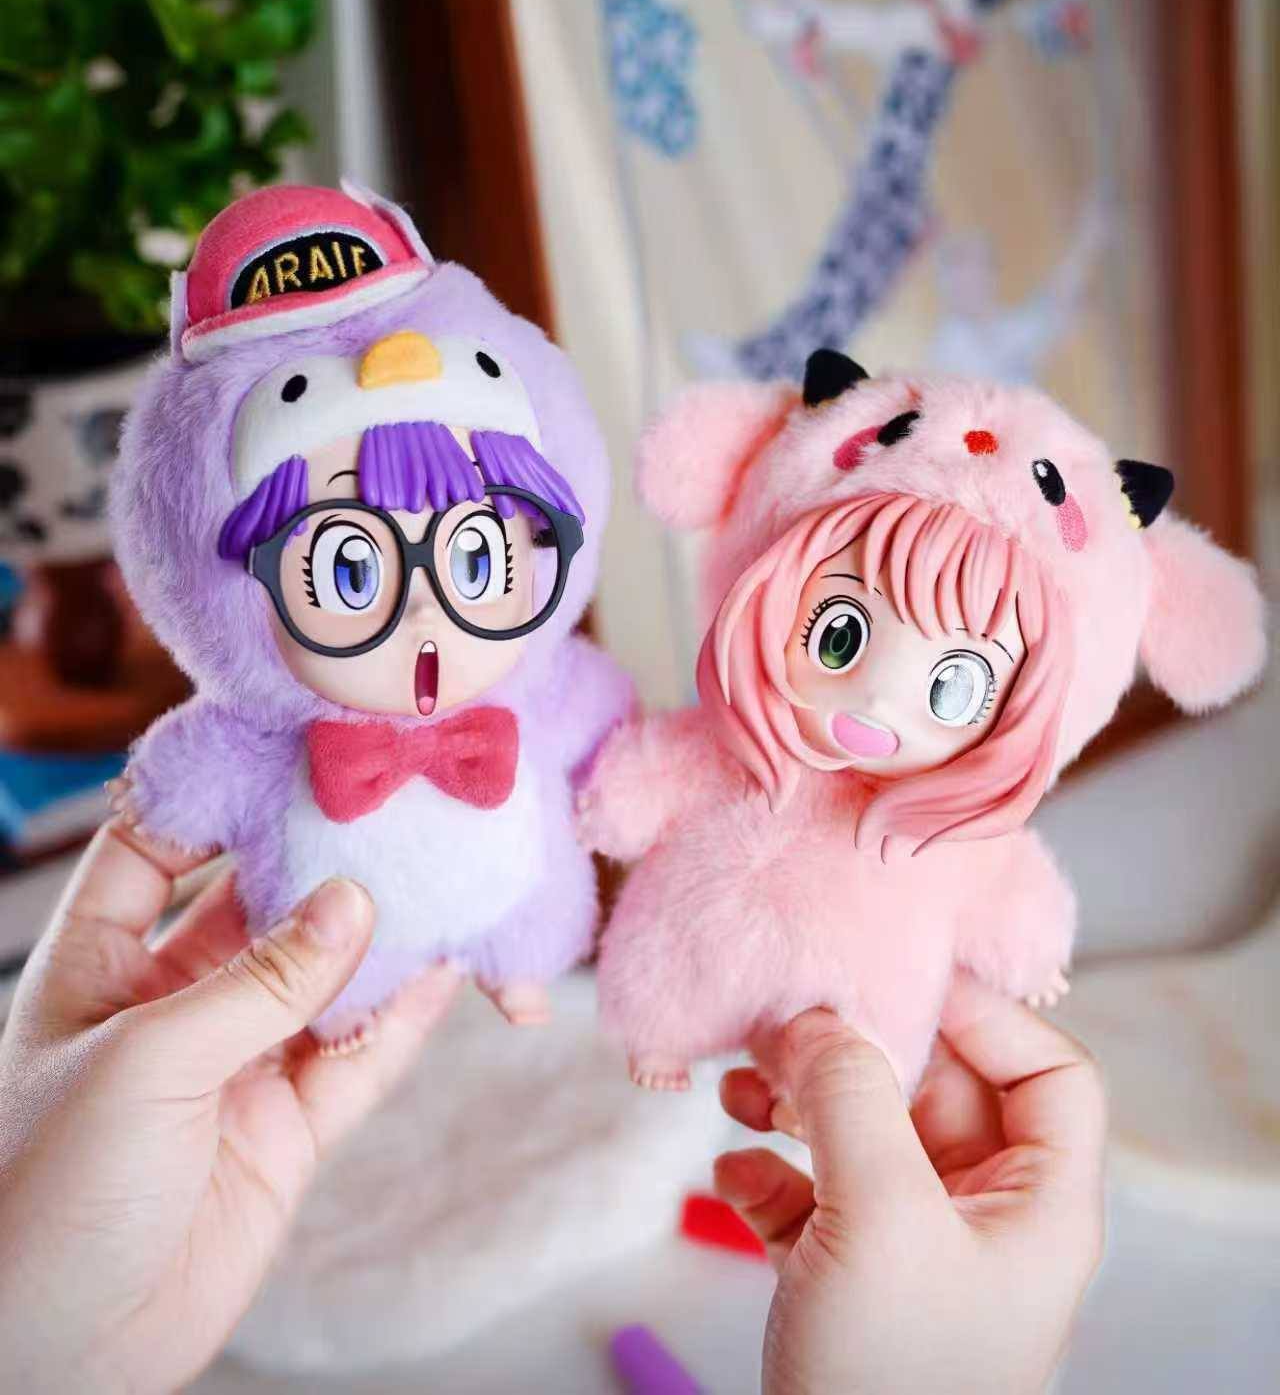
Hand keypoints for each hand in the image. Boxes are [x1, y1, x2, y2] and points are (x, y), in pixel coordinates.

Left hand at [0, 821, 457, 1393]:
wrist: (55, 1360)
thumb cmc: (47, 1194)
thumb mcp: (144, 1062)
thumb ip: (259, 982)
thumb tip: (354, 901)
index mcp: (100, 965)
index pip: (154, 849)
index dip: (214, 797)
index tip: (286, 747)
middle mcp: (172, 1002)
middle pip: (259, 905)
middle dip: (321, 859)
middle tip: (395, 804)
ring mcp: (235, 1065)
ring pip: (324, 980)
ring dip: (381, 936)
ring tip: (444, 874)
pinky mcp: (286, 1130)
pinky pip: (358, 1059)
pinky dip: (403, 1017)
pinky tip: (446, 971)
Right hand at [714, 981, 1105, 1394]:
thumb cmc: (892, 1380)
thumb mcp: (881, 1220)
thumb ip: (853, 1099)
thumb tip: (820, 1014)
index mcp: (1036, 1203)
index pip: (1045, 1070)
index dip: (982, 1012)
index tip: (893, 971)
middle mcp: (984, 1217)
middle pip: (937, 1088)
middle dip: (857, 1049)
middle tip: (783, 1021)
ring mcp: (915, 1251)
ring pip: (865, 1135)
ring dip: (799, 1102)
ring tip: (739, 1089)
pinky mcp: (850, 1283)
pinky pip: (815, 1195)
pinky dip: (770, 1172)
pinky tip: (732, 1174)